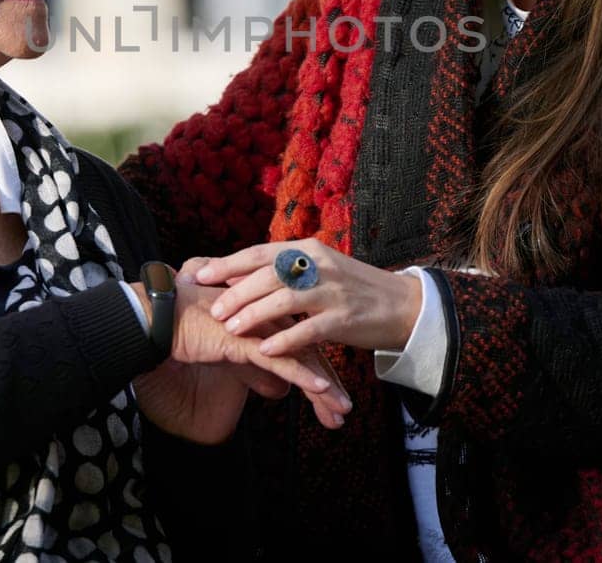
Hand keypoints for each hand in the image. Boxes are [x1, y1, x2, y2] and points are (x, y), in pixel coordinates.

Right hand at [129, 276, 351, 431]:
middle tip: (344, 411)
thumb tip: (278, 391)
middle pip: (310, 353)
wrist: (158, 318)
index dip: (320, 372)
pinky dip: (303, 376)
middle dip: (329, 384)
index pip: (304, 346)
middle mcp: (269, 320)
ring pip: (301, 358)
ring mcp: (258, 328)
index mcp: (268, 318)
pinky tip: (321, 390)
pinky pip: (280, 360)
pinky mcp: (244, 339)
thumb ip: (257, 370)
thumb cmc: (188, 331)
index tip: (335, 397)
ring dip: (324, 386)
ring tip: (341, 409)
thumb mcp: (230, 355)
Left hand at [192, 240, 422, 357]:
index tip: (199, 274)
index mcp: (308, 250)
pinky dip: (285, 339)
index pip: (259, 253)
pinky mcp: (344, 318)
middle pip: (267, 275)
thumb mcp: (317, 270)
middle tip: (212, 308)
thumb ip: (282, 271)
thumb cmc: (351, 289)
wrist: (402, 305)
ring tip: (231, 328)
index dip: (228, 264)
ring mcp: (332, 291)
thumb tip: (235, 276)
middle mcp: (318, 265)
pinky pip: (308, 329)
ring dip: (254, 314)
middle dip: (235, 292)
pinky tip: (265, 349)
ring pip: (284, 300)